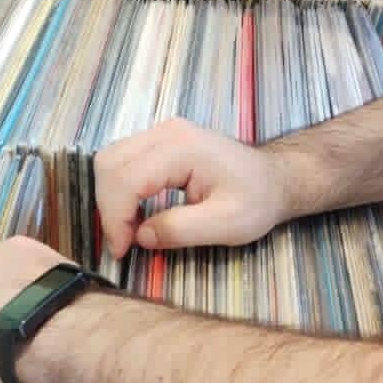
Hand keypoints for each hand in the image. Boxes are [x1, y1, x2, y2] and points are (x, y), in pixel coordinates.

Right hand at [94, 119, 289, 258]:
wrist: (274, 179)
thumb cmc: (257, 200)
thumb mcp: (227, 224)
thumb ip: (181, 230)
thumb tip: (140, 236)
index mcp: (182, 148)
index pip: (126, 179)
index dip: (116, 218)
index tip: (122, 250)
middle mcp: (166, 132)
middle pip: (109, 165)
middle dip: (108, 208)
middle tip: (123, 243)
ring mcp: (161, 133)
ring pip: (109, 161)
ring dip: (109, 198)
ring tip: (127, 230)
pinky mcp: (158, 141)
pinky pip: (121, 161)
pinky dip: (118, 190)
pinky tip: (133, 214)